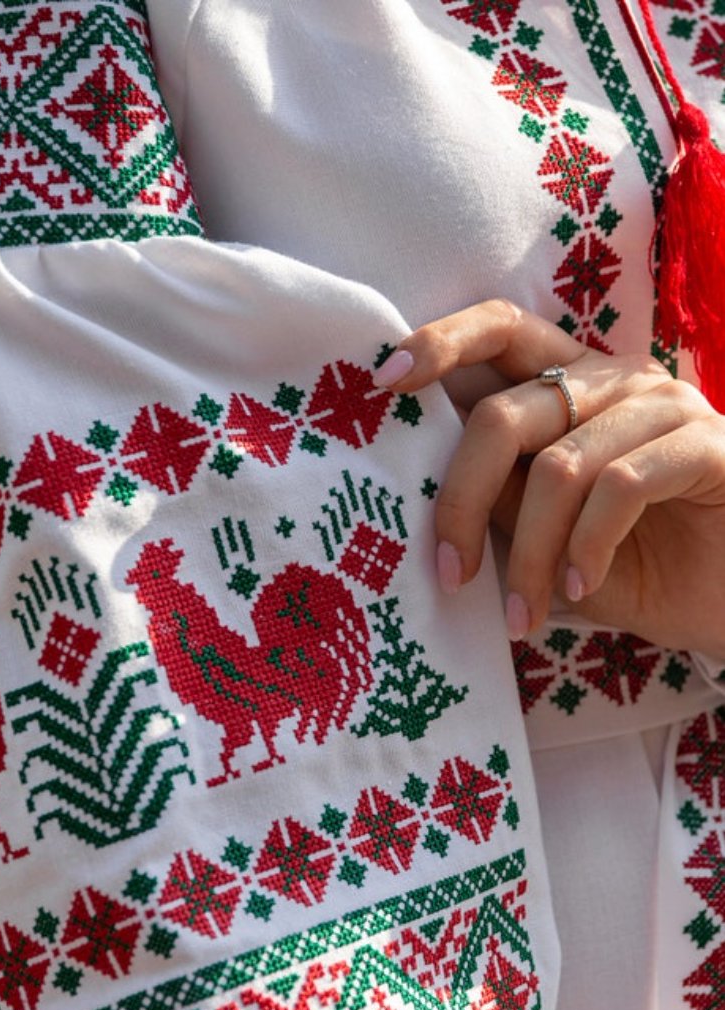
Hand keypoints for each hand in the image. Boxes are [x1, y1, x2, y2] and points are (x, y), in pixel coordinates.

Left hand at [372, 299, 724, 657]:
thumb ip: (501, 495)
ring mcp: (667, 406)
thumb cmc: (636, 566)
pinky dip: (587, 548)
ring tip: (522, 614)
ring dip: (531, 556)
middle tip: (449, 572)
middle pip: (504, 414)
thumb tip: (427, 484)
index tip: (383, 384)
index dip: (440, 343)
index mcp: (571, 384)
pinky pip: (621, 488)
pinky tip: (581, 588)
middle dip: (462, 503)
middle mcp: (616, 380)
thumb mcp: (547, 533)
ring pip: (560, 467)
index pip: (499, 329)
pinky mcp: (710, 446)